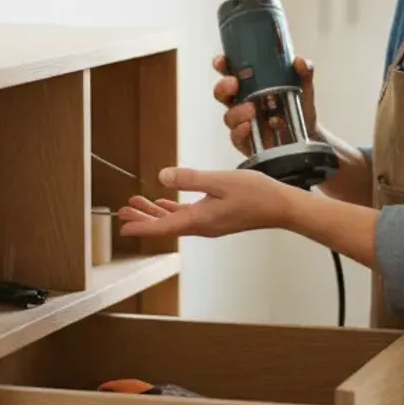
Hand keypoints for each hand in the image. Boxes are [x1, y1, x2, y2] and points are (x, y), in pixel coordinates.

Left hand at [118, 166, 292, 239]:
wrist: (281, 207)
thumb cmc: (256, 194)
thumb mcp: (220, 181)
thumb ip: (190, 179)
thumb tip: (162, 177)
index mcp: (200, 220)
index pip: (163, 227)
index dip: (141, 226)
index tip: (122, 226)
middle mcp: (202, 226)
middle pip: (165, 225)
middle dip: (143, 217)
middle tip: (122, 210)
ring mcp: (210, 223)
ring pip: (175, 220)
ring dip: (156, 212)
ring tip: (138, 203)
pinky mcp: (217, 218)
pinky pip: (188, 216)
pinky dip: (173, 210)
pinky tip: (167, 202)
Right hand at [213, 53, 319, 157]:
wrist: (309, 135)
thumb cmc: (300, 106)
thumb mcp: (304, 86)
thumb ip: (304, 71)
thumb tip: (299, 61)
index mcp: (250, 85)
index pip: (229, 72)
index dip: (221, 65)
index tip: (221, 61)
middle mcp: (242, 102)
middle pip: (221, 93)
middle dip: (223, 87)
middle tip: (234, 84)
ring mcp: (242, 122)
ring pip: (228, 116)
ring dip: (236, 112)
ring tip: (252, 109)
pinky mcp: (246, 141)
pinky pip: (236, 137)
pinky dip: (240, 131)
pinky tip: (249, 126)